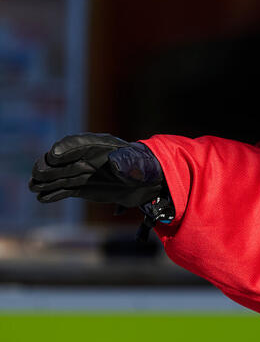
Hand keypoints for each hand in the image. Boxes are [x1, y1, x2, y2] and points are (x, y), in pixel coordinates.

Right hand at [29, 133, 165, 207]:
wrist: (144, 181)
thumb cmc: (141, 167)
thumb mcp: (136, 164)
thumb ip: (125, 163)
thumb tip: (114, 165)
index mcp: (98, 145)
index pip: (76, 143)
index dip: (64, 149)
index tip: (55, 156)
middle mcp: (85, 157)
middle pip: (60, 160)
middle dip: (49, 166)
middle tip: (39, 175)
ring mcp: (80, 172)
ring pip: (58, 176)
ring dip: (45, 181)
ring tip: (34, 186)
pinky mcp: (80, 187)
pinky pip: (63, 190)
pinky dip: (53, 194)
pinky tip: (43, 198)